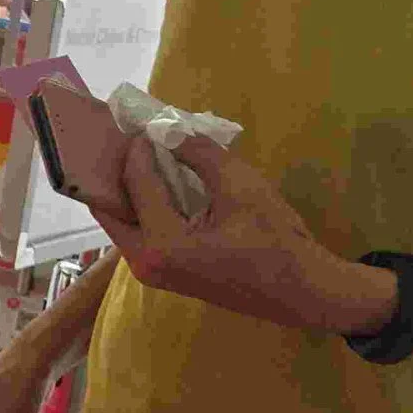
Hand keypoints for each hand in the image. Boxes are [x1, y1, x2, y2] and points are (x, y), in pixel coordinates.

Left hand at [94, 137, 393, 334]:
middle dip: (117, 171)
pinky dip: (143, 207)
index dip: (139, 148)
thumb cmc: (276, 240)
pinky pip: (139, 233)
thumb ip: (199, 153)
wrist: (302, 291)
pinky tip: (159, 182)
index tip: (145, 121)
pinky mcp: (163, 272)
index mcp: (161, 243)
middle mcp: (144, 262)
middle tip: (129, 139)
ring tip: (142, 155)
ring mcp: (151, 272)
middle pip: (110, 207)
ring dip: (129, 189)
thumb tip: (168, 127)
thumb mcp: (240, 186)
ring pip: (122, 221)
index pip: (136, 182)